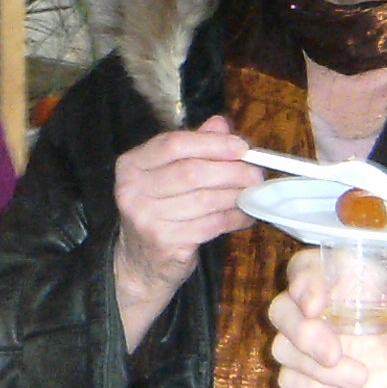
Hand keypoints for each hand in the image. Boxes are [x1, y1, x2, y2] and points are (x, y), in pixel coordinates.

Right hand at [110, 117, 261, 347]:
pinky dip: (234, 218)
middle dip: (231, 171)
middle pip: (192, 172)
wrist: (139, 263)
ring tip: (252, 192)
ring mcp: (147, 220)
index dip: (212, 143)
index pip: (174, 144)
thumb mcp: (167, 174)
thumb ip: (193, 147)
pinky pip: (211, 225)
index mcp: (131, 165)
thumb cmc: (158, 211)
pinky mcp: (166, 244)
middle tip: (256, 173)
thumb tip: (222, 124)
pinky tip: (245, 215)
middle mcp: (132, 191)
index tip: (241, 147)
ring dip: (237, 195)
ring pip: (205, 200)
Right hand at [269, 253, 386, 387]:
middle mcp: (319, 307)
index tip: (316, 305)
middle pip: (281, 310)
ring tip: (360, 377)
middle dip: (302, 333)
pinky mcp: (311, 374)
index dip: (302, 283)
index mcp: (342, 277)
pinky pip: (289, 380)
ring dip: (315, 368)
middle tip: (334, 354)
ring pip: (282, 348)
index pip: (303, 268)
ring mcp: (311, 342)